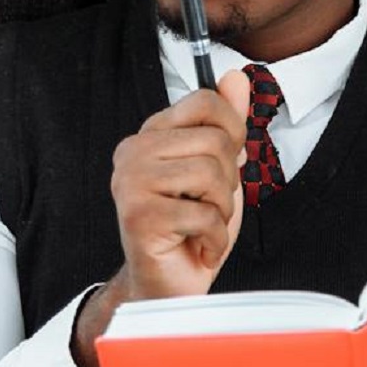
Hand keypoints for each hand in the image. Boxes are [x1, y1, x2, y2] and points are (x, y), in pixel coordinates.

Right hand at [72, 70, 248, 366]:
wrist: (168, 288)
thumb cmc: (191, 230)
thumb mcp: (219, 171)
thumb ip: (226, 125)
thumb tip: (236, 77)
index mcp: (151, 135)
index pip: (205, 102)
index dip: (232, 132)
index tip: (226, 163)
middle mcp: (133, 152)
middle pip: (214, 140)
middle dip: (228, 181)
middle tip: (208, 207)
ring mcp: (131, 182)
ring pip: (211, 175)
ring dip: (221, 211)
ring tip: (202, 227)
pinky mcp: (138, 215)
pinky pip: (204, 214)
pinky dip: (214, 238)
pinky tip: (197, 247)